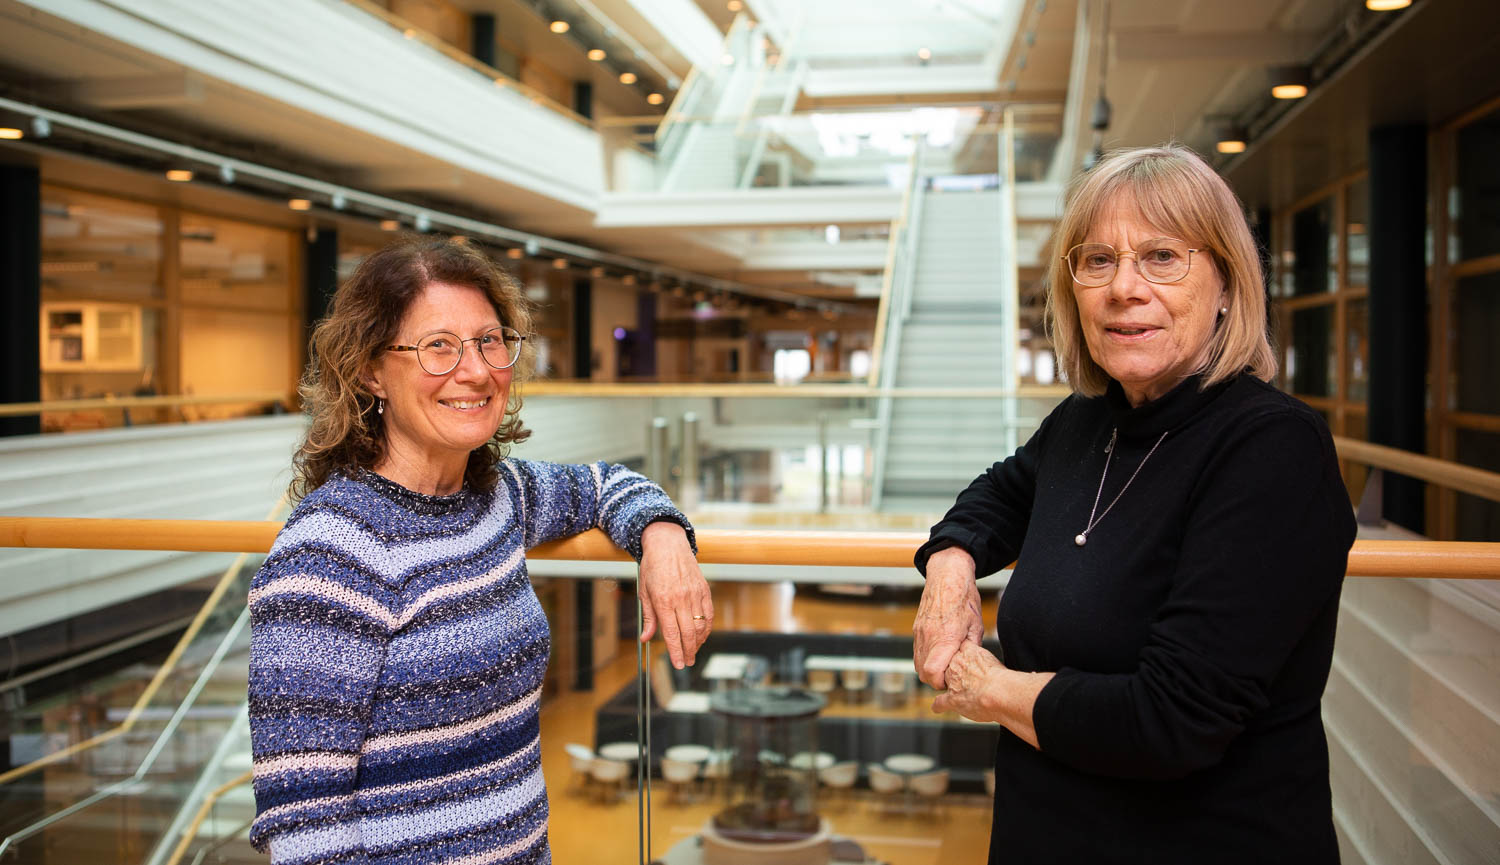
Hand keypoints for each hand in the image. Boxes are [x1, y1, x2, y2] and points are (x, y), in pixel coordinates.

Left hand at [638, 521, 712, 668]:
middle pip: (688, 633)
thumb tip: (646, 638)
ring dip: (698, 642)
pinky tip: (702, 635)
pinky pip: (709, 614)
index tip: (679, 664)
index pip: (672, 633)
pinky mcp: (704, 589)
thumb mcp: (644, 592)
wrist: (668, 543)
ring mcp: (695, 594)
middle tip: (687, 662)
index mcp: (663, 600)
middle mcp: (681, 598)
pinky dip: (707, 628)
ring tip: (693, 651)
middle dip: (688, 651)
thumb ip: (648, 618)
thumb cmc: (653, 567)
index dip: (676, 652)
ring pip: (701, 626)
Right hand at [913, 546, 982, 689]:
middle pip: (923, 672)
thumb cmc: (965, 599)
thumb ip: (971, 648)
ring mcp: (919, 633)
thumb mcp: (976, 625)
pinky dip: (926, 658)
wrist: (947, 576)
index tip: (952, 681)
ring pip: (918, 663)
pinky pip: (917, 651)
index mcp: (945, 638)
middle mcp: (928, 637)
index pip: (932, 673)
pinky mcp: (916, 629)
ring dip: (930, 669)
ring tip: (946, 663)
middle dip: (936, 679)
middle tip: (951, 675)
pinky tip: (939, 652)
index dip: (941, 683)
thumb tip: (971, 666)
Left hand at [931, 642, 1002, 720]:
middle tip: (970, 680)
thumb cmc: (1001, 678)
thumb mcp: (993, 660)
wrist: (998, 692)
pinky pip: (939, 703)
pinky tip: (939, 707)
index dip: (964, 655)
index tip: (969, 661)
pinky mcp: (951, 700)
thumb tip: (988, 667)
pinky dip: (939, 706)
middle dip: (957, 672)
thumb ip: (985, 661)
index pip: (961, 647)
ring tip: (961, 693)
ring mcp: (952, 683)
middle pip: (950, 665)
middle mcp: (956, 665)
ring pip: (944, 682)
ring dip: (951, 687)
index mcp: (968, 652)